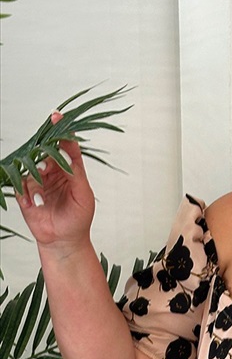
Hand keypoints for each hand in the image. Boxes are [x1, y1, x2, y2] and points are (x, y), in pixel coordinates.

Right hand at [15, 112, 94, 250]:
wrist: (65, 241)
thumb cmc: (78, 219)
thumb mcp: (83, 195)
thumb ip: (76, 172)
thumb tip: (68, 152)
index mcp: (69, 169)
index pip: (65, 145)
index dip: (61, 131)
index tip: (56, 117)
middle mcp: (52, 172)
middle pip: (44, 151)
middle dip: (44, 151)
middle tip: (45, 160)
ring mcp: (37, 181)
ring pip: (30, 165)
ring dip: (34, 170)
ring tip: (41, 182)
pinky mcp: (25, 194)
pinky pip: (20, 184)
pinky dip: (25, 190)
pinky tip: (34, 201)